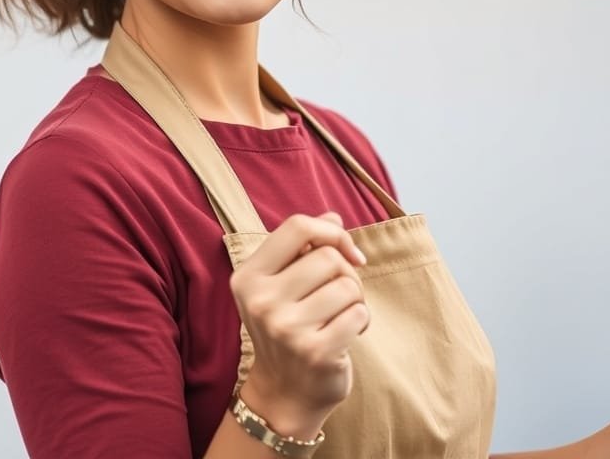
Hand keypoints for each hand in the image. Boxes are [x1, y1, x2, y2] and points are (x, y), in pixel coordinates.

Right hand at [229, 212, 368, 439]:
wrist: (284, 392)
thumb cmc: (288, 327)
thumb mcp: (282, 284)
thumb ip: (303, 247)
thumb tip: (333, 216)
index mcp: (248, 277)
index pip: (297, 226)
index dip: (331, 232)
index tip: (345, 251)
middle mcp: (261, 301)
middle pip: (329, 257)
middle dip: (346, 272)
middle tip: (338, 296)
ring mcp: (286, 328)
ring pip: (348, 285)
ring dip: (355, 299)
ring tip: (340, 316)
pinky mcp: (315, 351)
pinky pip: (359, 313)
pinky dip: (361, 321)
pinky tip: (346, 335)